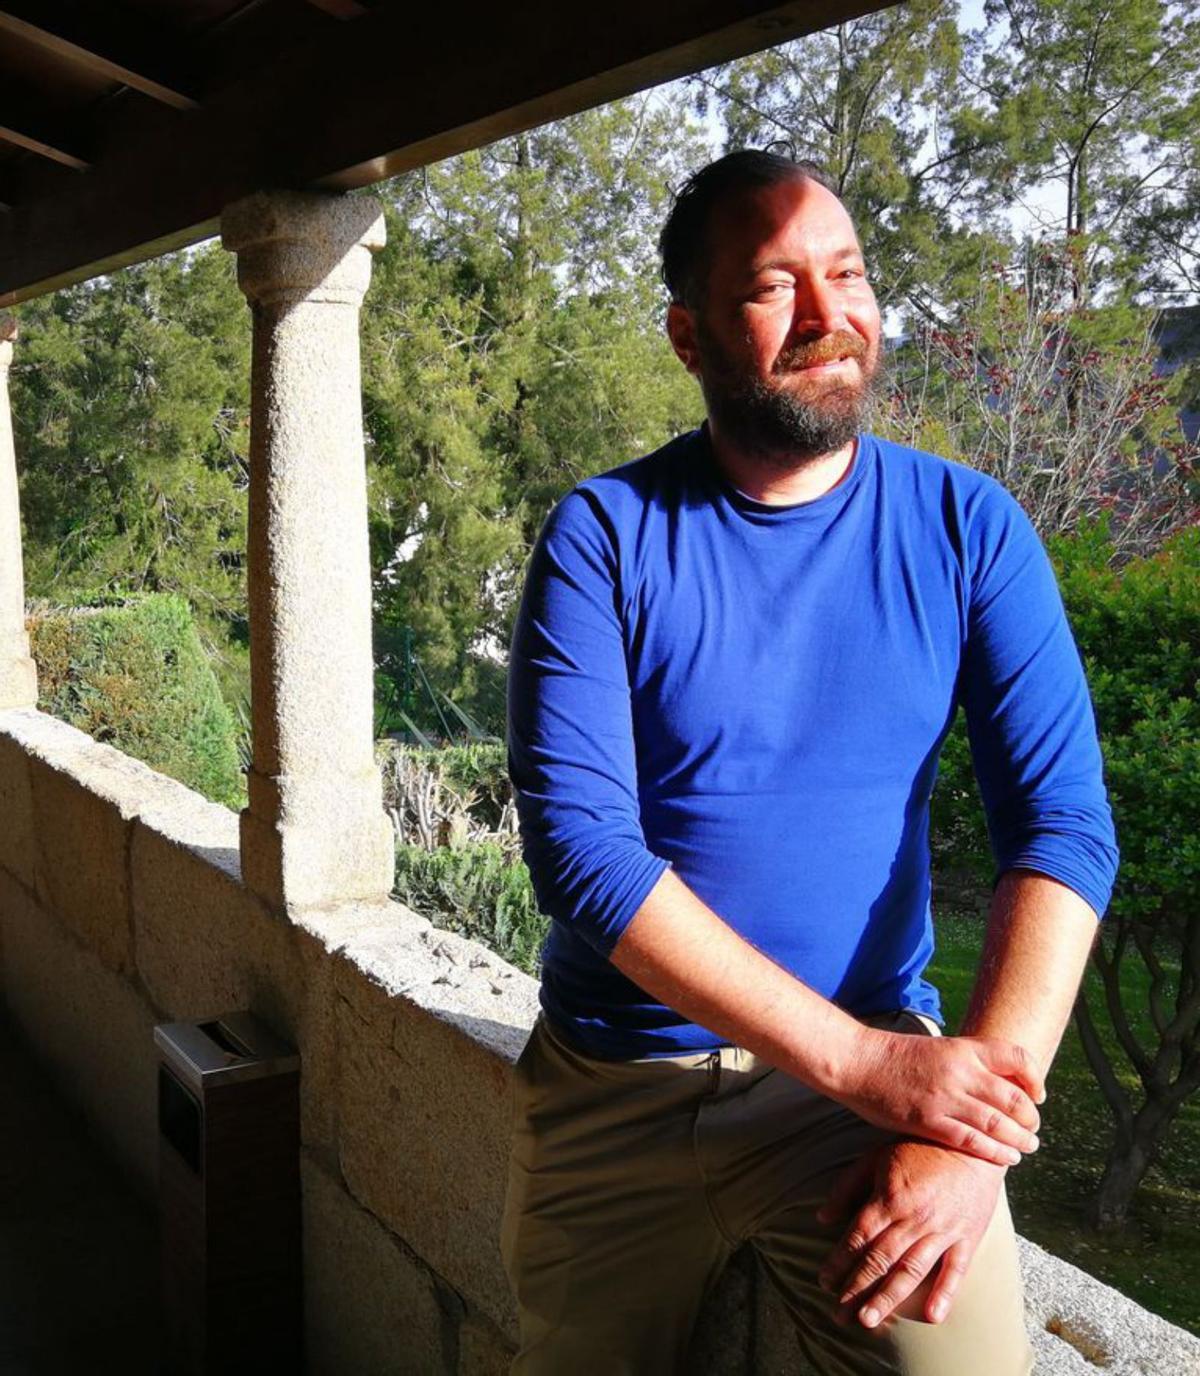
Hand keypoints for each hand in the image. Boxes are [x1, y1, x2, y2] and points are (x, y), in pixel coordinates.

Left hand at [816, 1140, 1005, 1327]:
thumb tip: (821, 1218)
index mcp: (888, 1198)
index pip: (858, 1238)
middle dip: (856, 1289)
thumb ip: (847, 1187)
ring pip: (910, 1271)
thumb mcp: (875, 1157)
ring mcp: (942, 1230)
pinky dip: (944, 1294)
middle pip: (879, 1260)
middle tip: (838, 1316)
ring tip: (868, 1321)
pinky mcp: (967, 1237)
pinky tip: (932, 1316)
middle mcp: (913, 1219)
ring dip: (888, 1298)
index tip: (824, 1282)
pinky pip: (956, 1270)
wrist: (970, 1142)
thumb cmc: (917, 1147)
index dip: (839, 1262)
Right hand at [831, 1028, 1042, 1165]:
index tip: (1038, 1095)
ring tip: (1027, 1147)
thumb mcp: (937, 1049)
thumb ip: (965, 1064)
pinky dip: (995, 1152)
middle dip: (1030, 1117)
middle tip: (1033, 1128)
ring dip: (1020, 1139)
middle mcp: (959, 1071)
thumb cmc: (895, 1057)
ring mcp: (945, 1097)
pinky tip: (1006, 1158)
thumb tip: (996, 1083)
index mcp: (962, 1048)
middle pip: (1014, 1098)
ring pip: (998, 1123)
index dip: (1034, 1078)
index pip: (1016, 1058)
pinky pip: (972, 1141)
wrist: (858, 1061)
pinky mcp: (929, 1121)